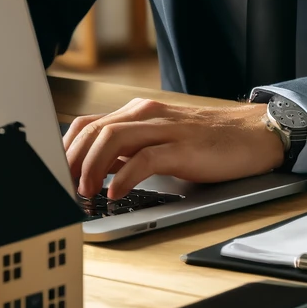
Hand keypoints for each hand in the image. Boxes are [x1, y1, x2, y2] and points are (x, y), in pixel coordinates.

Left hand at [62, 98, 285, 199]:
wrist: (252, 134)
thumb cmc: (208, 142)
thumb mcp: (162, 141)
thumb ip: (131, 150)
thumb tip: (97, 171)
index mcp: (138, 113)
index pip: (87, 125)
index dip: (64, 151)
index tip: (54, 176)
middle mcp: (146, 115)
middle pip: (93, 131)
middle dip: (70, 161)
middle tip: (61, 189)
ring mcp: (164, 129)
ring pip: (112, 139)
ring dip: (90, 168)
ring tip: (85, 193)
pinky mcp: (182, 147)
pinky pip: (144, 158)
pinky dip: (123, 178)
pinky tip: (115, 194)